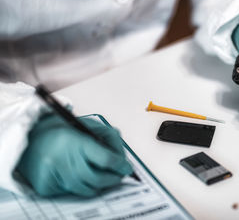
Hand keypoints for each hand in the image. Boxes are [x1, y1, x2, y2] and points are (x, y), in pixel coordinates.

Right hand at [17, 114, 132, 196]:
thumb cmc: (64, 132)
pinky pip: (71, 193)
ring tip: (101, 176)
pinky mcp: (44, 186)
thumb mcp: (88, 126)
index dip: (119, 165)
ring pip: (85, 189)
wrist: (30, 139)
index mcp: (72, 139)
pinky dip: (80, 186)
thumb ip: (109, 138)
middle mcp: (60, 158)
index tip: (127, 168)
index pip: (104, 159)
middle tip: (119, 176)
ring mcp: (51, 174)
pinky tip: (77, 175)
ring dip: (98, 184)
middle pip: (97, 178)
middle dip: (112, 179)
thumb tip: (122, 160)